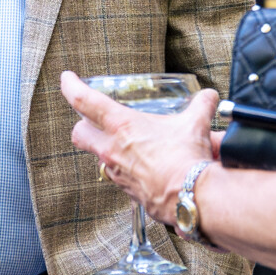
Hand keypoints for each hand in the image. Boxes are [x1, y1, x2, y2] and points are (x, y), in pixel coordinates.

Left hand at [62, 71, 218, 224]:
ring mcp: (116, 172)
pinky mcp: (127, 190)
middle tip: (89, 117)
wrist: (191, 196)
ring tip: (120, 143)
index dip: (71, 86)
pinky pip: (117, 176)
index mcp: (122, 126)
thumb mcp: (194, 124)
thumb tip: (208, 97)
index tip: (67, 78)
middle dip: (81, 124)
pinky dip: (124, 168)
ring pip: (97, 157)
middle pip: (79, 133)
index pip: (84, 101)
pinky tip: (139, 165)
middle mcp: (112, 149)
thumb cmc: (186, 159)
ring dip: (104, 148)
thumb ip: (201, 106)